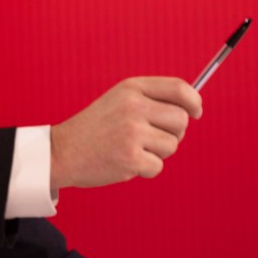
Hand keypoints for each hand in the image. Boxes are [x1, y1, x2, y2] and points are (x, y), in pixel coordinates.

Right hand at [49, 77, 202, 188]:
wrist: (61, 151)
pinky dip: (145, 169)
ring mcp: (132, 132)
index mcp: (131, 88)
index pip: (179, 88)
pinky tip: (124, 162)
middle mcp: (133, 106)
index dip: (194, 101)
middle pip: (182, 120)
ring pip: (172, 145)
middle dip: (173, 133)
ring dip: (157, 152)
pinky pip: (157, 166)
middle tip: (151, 138)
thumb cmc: (94, 128)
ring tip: (131, 149)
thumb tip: (190, 109)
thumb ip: (150, 100)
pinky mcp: (130, 158)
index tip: (196, 112)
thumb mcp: (118, 101)